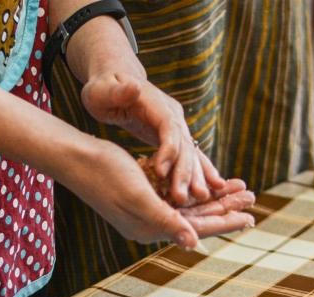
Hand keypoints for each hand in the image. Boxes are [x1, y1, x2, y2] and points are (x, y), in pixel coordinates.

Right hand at [62, 140, 251, 248]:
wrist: (77, 157)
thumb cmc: (106, 175)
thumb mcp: (140, 197)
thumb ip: (167, 221)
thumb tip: (194, 243)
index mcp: (151, 229)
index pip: (197, 229)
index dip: (225, 222)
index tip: (250, 218)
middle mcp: (151, 222)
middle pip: (197, 217)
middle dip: (225, 207)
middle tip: (252, 198)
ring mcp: (147, 208)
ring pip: (190, 204)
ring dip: (214, 196)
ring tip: (239, 188)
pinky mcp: (143, 192)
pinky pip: (177, 193)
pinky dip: (195, 186)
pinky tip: (209, 180)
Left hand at [81, 72, 226, 205]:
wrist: (115, 82)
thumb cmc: (102, 89)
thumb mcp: (102, 90)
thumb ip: (117, 92)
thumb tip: (135, 86)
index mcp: (157, 104)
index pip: (168, 129)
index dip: (168, 151)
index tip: (161, 173)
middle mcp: (172, 115)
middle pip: (184, 145)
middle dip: (185, 172)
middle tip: (183, 198)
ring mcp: (175, 126)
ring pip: (190, 153)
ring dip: (197, 176)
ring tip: (203, 197)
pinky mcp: (173, 137)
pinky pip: (188, 156)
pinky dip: (199, 172)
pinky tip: (211, 188)